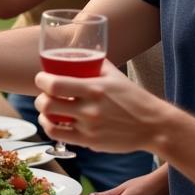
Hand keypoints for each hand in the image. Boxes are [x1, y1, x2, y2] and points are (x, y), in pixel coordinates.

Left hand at [34, 60, 166, 152]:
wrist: (154, 125)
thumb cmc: (134, 98)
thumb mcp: (115, 75)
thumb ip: (95, 63)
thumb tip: (78, 52)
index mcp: (94, 88)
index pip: (54, 84)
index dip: (41, 80)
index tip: (42, 78)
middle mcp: (90, 109)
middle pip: (46, 103)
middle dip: (40, 98)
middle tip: (44, 94)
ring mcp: (88, 127)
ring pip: (49, 121)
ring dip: (42, 114)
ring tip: (46, 109)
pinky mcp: (89, 141)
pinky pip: (58, 135)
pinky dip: (49, 127)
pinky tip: (52, 122)